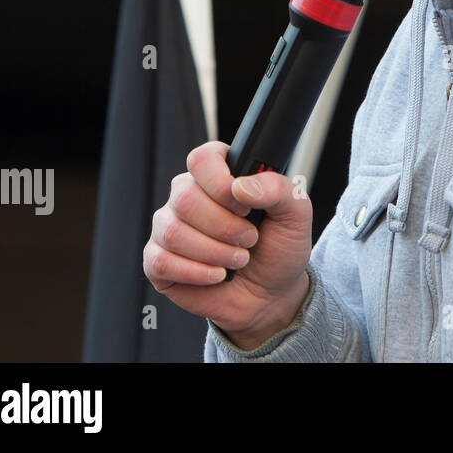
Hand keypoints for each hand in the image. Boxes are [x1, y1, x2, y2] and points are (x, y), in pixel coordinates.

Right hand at [144, 140, 312, 349]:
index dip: (221, 183)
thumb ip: (278, 189)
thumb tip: (241, 186)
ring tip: (238, 259)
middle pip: (185, 197)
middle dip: (225, 226)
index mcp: (219, 176)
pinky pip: (160, 261)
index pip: (202, 159)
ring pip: (173, 232)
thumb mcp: (295, 214)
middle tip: (249, 240)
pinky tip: (217, 275)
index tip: (246, 206)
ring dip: (215, 252)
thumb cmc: (279, 248)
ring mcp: (169, 228)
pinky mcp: (157, 261)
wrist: (271, 295)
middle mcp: (188, 196)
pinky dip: (197, 273)